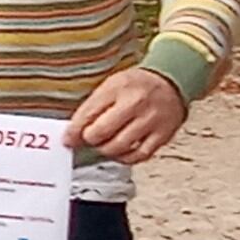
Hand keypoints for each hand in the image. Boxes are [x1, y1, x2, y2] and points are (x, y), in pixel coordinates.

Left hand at [66, 67, 187, 163]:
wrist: (171, 81)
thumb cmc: (137, 84)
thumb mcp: (111, 85)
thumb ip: (93, 106)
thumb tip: (74, 131)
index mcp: (118, 88)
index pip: (88, 113)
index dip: (74, 130)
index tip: (68, 139)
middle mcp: (135, 104)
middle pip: (102, 132)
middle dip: (89, 139)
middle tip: (88, 139)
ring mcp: (150, 120)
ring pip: (120, 146)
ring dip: (105, 150)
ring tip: (103, 145)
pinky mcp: (163, 135)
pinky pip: (140, 155)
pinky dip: (126, 158)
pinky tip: (120, 153)